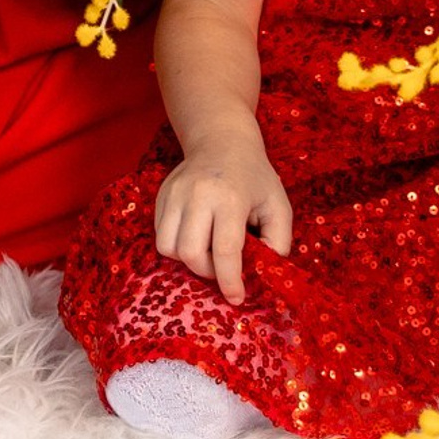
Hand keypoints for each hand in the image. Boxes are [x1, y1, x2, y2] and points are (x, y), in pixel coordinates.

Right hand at [152, 131, 291, 305]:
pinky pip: (160, 234)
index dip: (230, 281)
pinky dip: (176, 245)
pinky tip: (196, 236)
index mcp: (230, 197)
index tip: (237, 298)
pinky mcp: (161, 195)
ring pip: (168, 247)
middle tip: (223, 268)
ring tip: (207, 251)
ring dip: (188, 260)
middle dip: (207, 272)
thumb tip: (262, 272)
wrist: (222, 140)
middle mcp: (197, 194)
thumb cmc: (255, 177)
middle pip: (190, 253)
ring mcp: (174, 193)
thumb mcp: (279, 206)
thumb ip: (278, 242)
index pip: (226, 250)